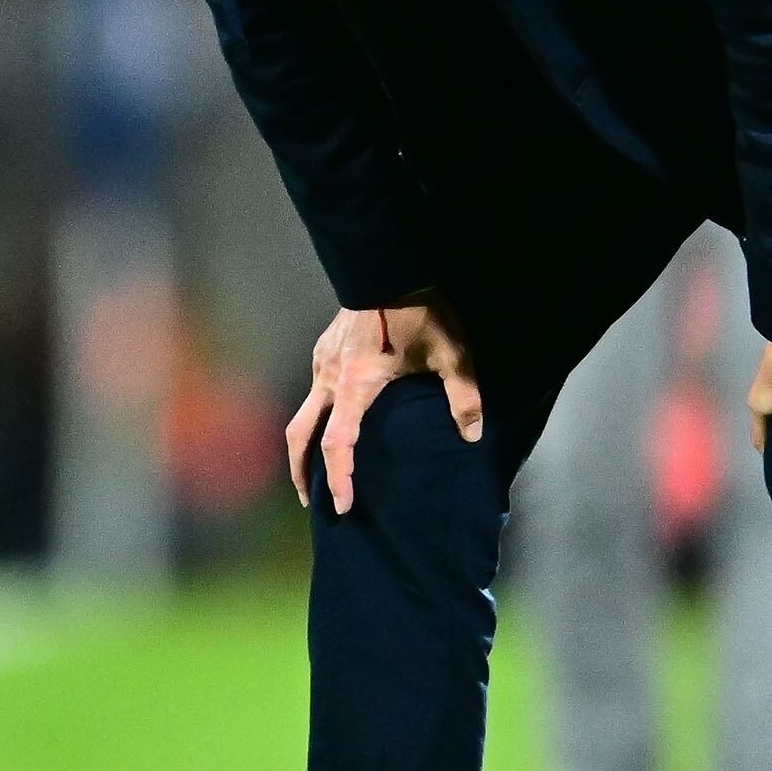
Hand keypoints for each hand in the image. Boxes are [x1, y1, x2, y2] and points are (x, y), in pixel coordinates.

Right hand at [285, 298, 483, 514]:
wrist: (387, 265)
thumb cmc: (419, 311)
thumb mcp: (452, 353)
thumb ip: (463, 396)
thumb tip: (471, 435)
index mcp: (356, 385)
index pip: (338, 443)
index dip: (338, 478)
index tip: (342, 506)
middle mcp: (329, 378)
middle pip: (300, 435)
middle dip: (301, 472)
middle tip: (313, 501)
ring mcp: (321, 362)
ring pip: (302, 413)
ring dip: (304, 446)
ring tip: (316, 470)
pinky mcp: (323, 350)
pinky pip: (312, 394)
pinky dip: (314, 420)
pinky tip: (332, 424)